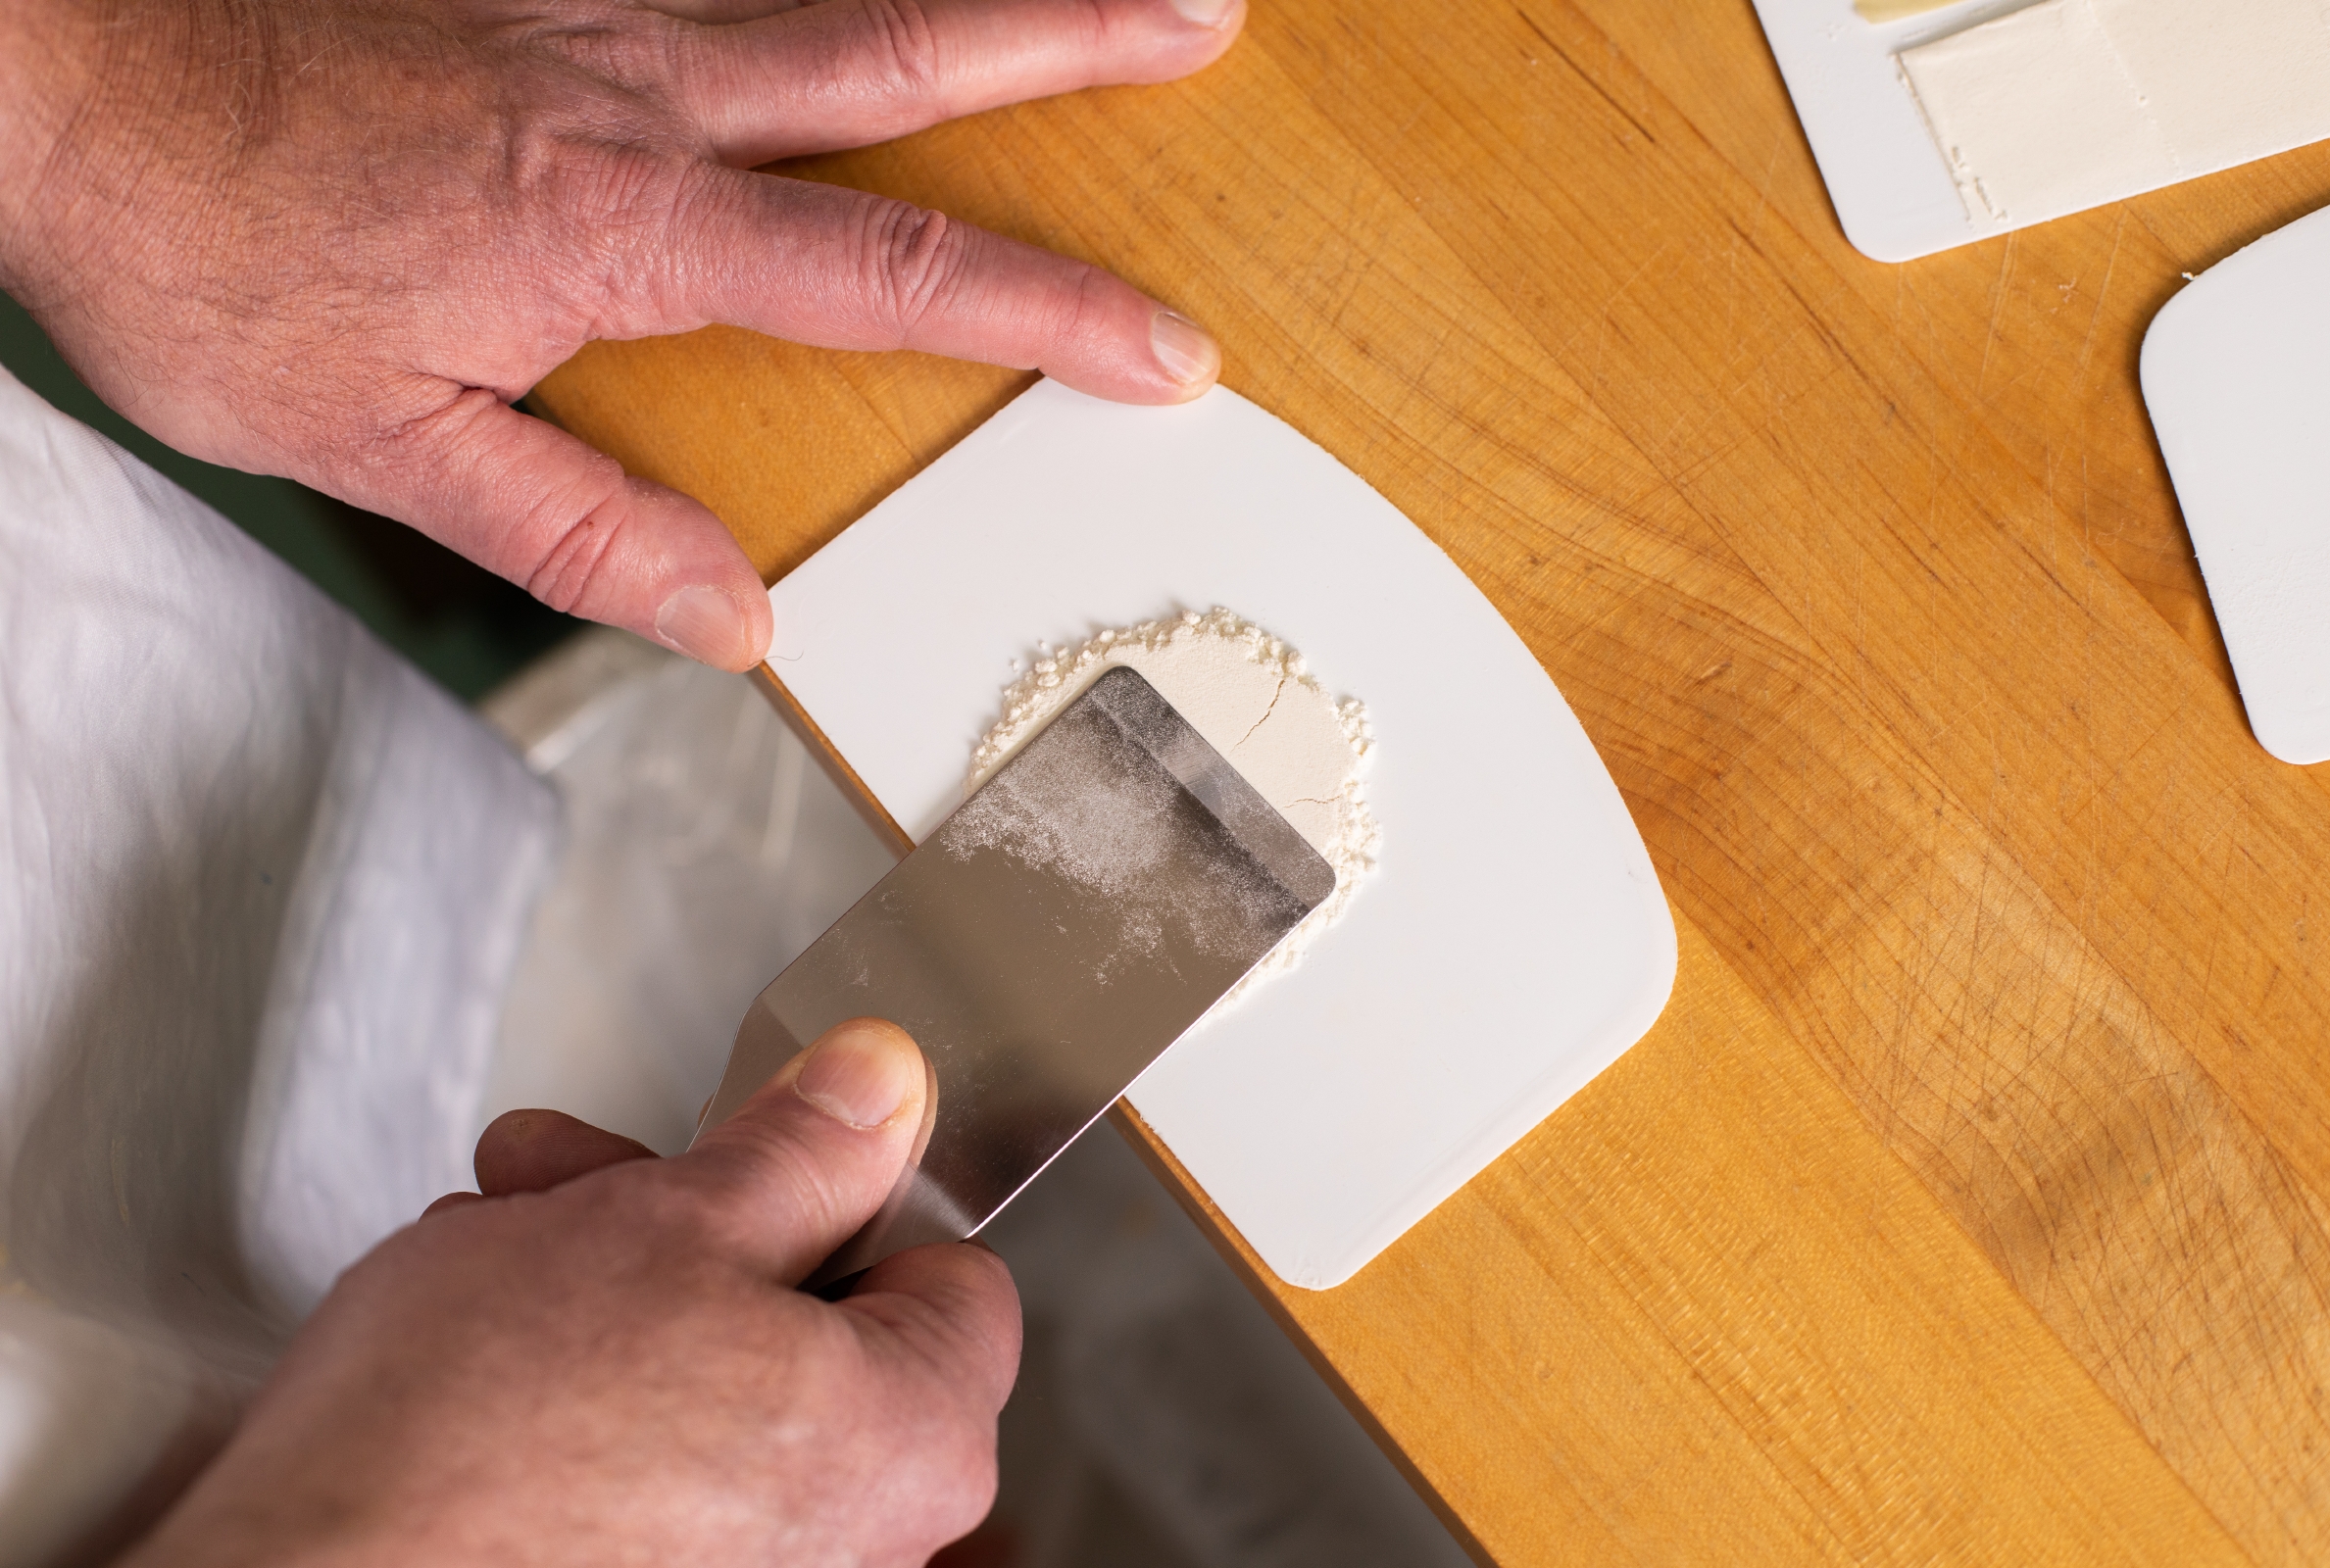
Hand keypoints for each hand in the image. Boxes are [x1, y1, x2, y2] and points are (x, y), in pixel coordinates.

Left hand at [0, 0, 1238, 669]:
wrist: (45, 63)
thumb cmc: (194, 248)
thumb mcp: (369, 440)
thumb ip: (568, 529)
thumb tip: (729, 614)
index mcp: (616, 222)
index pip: (886, 270)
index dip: (1046, 312)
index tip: (1166, 349)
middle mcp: (632, 89)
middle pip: (904, 52)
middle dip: (1074, 38)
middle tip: (1207, 23)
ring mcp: (590, 7)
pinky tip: (879, 5)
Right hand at [121, 1019, 1020, 1566]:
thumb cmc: (480, 1441)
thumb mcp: (669, 1222)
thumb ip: (802, 1150)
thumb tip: (881, 1088)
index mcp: (915, 1440)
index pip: (954, 1274)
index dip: (852, 1187)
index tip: (761, 1147)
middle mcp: (861, 1543)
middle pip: (812, 1314)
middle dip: (684, 1215)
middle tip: (584, 1172)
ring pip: (711, 1374)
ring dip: (607, 1279)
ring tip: (495, 1237)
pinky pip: (648, 1463)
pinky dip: (579, 1387)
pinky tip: (478, 1332)